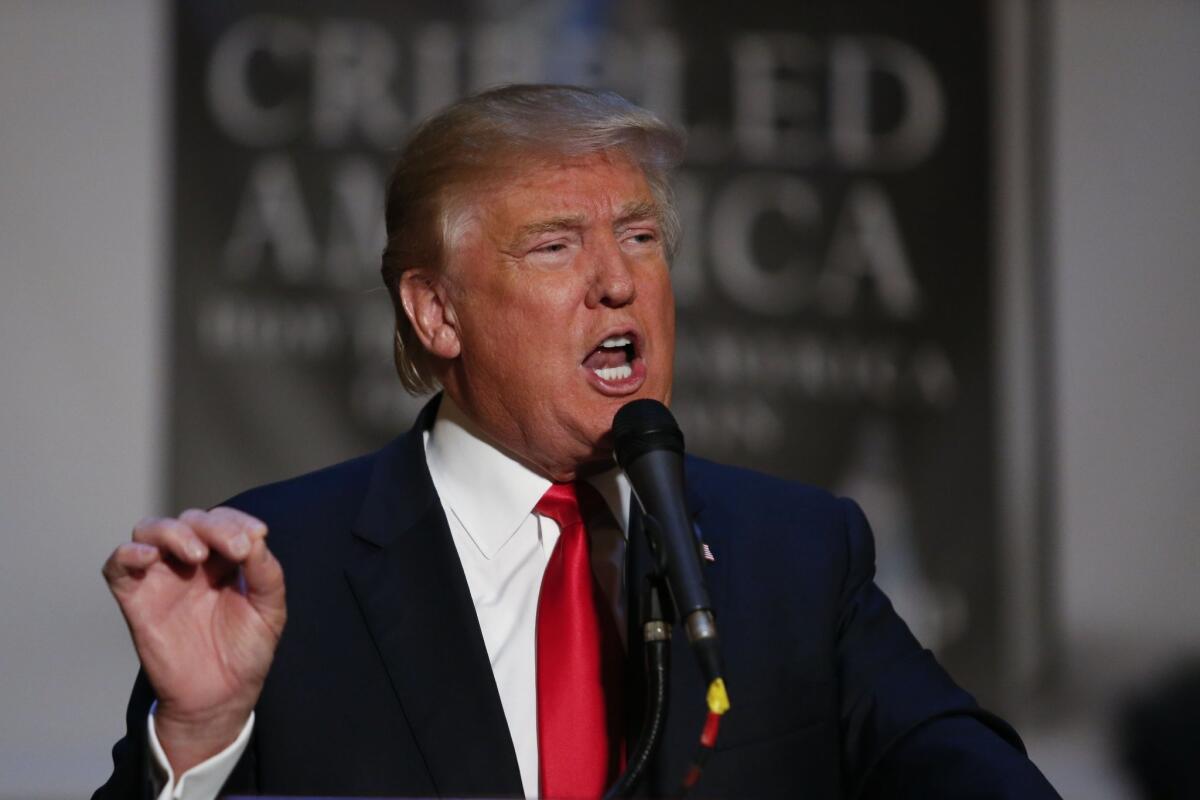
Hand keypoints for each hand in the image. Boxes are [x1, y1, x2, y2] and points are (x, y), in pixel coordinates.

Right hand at [102, 507, 285, 773]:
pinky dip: (128, 553)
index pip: (223, 520)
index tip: (257, 535)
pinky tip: (150, 557)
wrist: (219, 697)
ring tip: (197, 553)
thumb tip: (256, 538)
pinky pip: (117, 565)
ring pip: (150, 530)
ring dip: (173, 531)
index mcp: (223, 559)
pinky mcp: (135, 600)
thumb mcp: (269, 611)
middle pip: (190, 520)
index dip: (238, 520)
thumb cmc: (246, 651)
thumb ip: (266, 574)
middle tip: (236, 548)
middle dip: (215, 527)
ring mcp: (161, 578)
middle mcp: (190, 562)